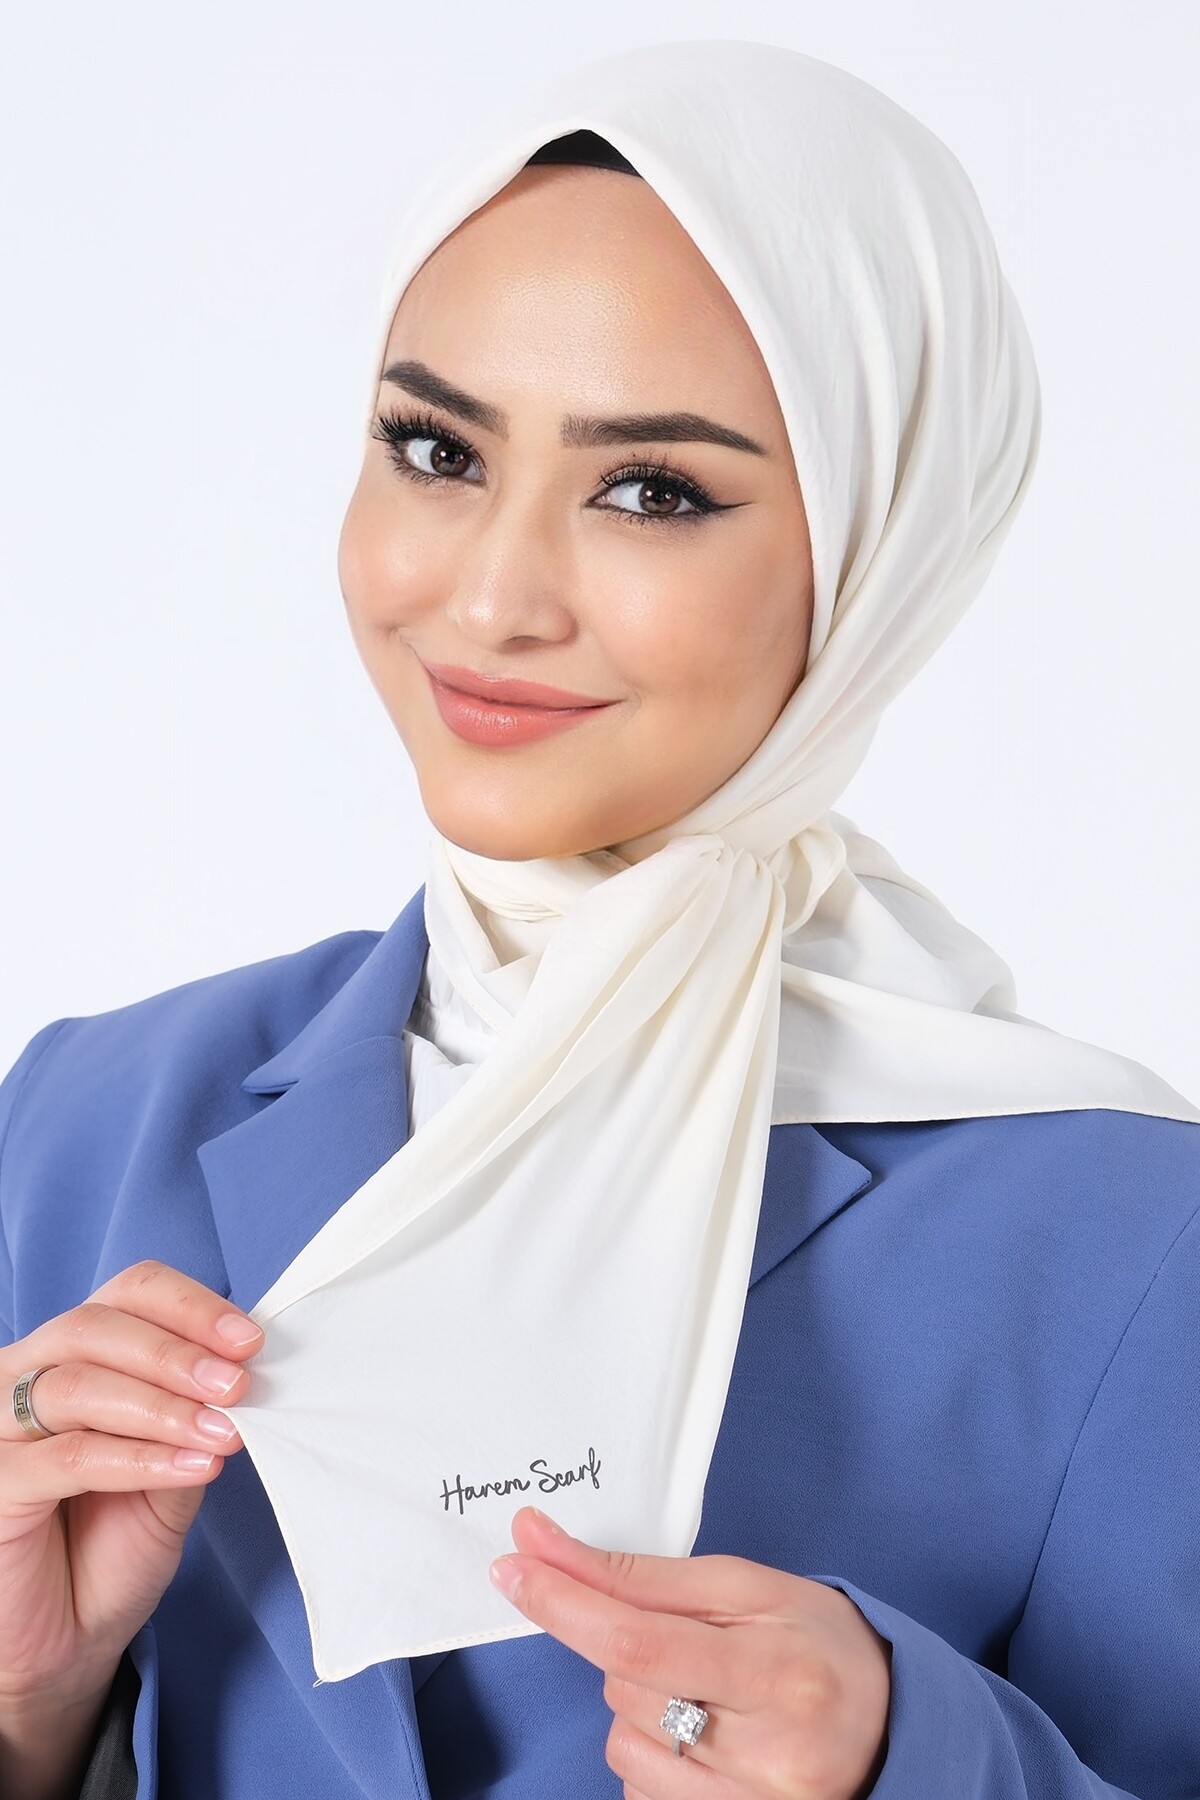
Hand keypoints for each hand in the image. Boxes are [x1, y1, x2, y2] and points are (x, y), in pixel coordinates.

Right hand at [0, 1261, 261, 1730]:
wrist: (70, 1643)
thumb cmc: (115, 1545)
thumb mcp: (175, 1470)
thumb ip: (198, 1416)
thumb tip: (247, 1369)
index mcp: (77, 1353)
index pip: (128, 1293)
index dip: (189, 1307)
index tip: (249, 1339)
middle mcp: (28, 1375)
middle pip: (97, 1326)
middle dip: (177, 1352)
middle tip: (236, 1386)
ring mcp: (0, 1429)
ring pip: (79, 1384)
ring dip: (163, 1405)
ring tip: (222, 1431)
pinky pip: (69, 1456)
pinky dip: (138, 1457)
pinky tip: (192, 1466)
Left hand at [490, 1507, 891, 1797]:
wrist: (888, 1727)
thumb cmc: (816, 1644)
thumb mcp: (747, 1587)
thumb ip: (642, 1575)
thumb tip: (543, 1545)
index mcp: (778, 1673)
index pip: (641, 1640)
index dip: (566, 1604)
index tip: (513, 1567)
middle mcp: (767, 1755)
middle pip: (625, 1690)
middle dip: (628, 1653)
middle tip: (693, 1646)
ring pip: (622, 1743)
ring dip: (641, 1710)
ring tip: (710, 1698)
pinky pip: (636, 1792)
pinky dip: (651, 1758)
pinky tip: (706, 1743)